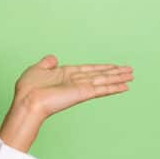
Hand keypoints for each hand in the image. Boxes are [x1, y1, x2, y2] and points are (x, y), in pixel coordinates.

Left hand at [13, 54, 133, 118]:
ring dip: (118, 78)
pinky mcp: (82, 93)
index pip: (88, 69)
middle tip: (130, 70)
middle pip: (100, 74)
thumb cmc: (28, 88)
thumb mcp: (36, 69)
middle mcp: (75, 81)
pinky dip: (114, 88)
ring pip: (104, 81)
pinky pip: (101, 89)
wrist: (27, 101)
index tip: (113, 66)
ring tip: (132, 75)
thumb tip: (53, 58)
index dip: (102, 67)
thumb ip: (47, 63)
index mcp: (65, 74)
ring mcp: (80, 88)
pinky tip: (125, 86)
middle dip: (115, 72)